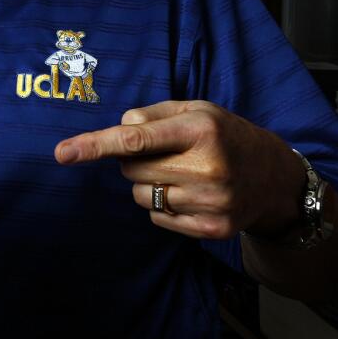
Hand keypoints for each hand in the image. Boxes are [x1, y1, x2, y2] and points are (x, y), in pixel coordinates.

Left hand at [53, 100, 303, 239]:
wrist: (274, 178)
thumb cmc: (224, 136)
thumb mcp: (195, 110)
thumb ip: (150, 114)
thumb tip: (118, 129)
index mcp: (199, 130)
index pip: (134, 140)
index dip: (94, 146)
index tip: (62, 153)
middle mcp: (207, 167)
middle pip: (130, 170)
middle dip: (135, 162)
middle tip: (165, 155)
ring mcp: (212, 201)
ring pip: (140, 196)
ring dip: (148, 185)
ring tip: (181, 174)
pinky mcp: (213, 228)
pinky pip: (158, 218)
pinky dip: (163, 206)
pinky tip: (190, 194)